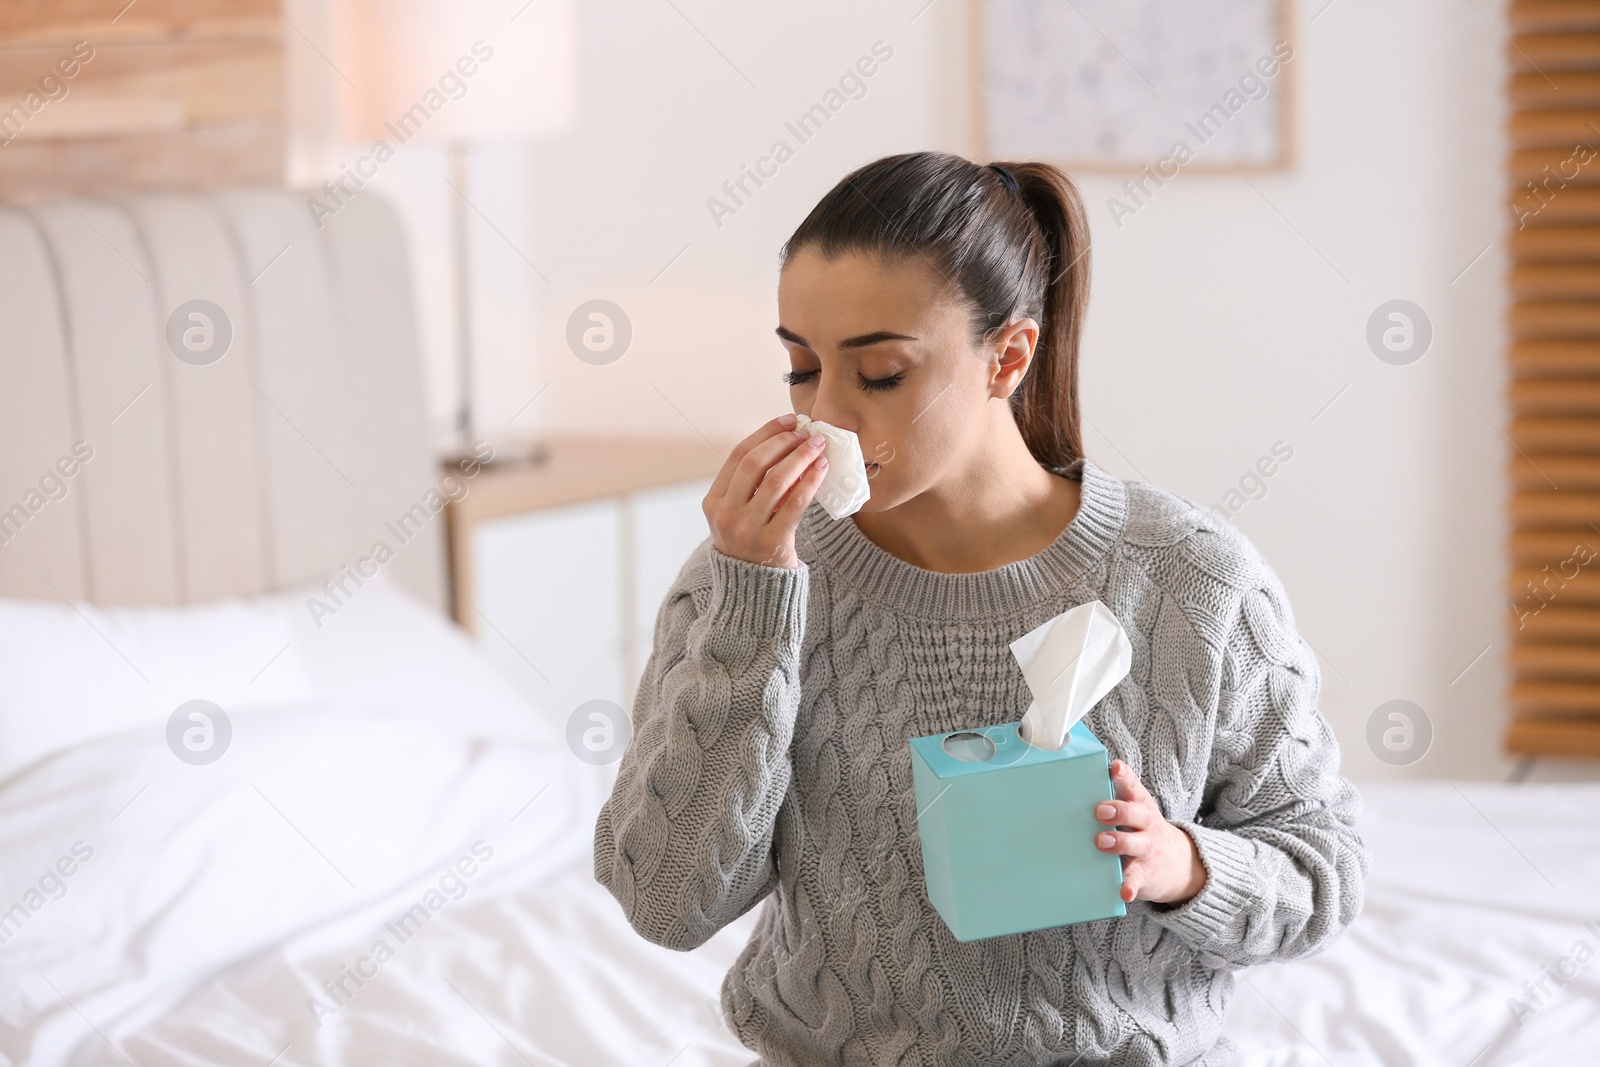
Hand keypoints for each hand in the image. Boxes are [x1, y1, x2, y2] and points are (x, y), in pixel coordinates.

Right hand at [703, 413, 828, 568]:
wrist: (753, 591)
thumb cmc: (751, 544)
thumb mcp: (737, 515)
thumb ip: (751, 486)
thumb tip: (787, 442)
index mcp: (713, 502)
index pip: (738, 456)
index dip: (765, 433)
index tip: (788, 421)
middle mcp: (725, 514)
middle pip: (754, 464)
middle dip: (784, 442)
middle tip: (807, 432)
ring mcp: (747, 529)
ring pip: (776, 480)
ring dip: (800, 457)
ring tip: (818, 446)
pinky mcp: (771, 542)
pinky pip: (794, 504)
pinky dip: (810, 481)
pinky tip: (822, 469)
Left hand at [1094, 759, 1206, 904]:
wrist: (1177, 865)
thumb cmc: (1142, 830)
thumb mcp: (1135, 811)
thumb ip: (1114, 797)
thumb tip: (1075, 781)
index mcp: (1140, 805)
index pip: (1133, 787)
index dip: (1124, 776)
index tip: (1115, 767)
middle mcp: (1146, 825)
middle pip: (1137, 814)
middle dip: (1120, 811)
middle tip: (1101, 811)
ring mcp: (1147, 850)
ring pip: (1137, 844)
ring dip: (1120, 842)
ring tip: (1102, 841)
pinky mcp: (1144, 874)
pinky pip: (1137, 880)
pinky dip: (1130, 886)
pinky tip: (1124, 892)